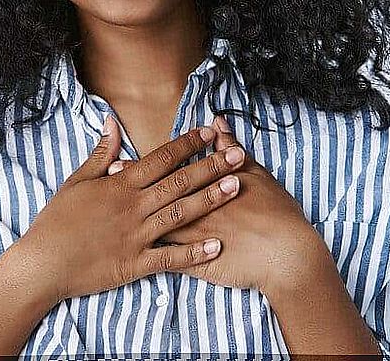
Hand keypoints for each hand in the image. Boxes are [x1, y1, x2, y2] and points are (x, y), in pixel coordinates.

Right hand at [18, 115, 242, 304]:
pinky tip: (217, 247)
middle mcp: (132, 207)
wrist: (43, 262)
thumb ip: (100, 153)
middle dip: (211, 167)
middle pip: (178, 182)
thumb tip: (112, 123)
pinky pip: (170, 259)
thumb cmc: (56, 221)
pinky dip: (194, 254)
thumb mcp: (76, 181)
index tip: (209, 132)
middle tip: (239, 155)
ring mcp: (136, 236)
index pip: (160, 158)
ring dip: (210, 200)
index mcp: (119, 185)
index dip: (187, 144)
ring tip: (236, 188)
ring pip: (180, 215)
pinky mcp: (135, 264)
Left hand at [108, 115, 325, 294]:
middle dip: (125, 194)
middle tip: (101, 188)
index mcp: (202, 188)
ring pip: (151, 230)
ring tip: (107, 216)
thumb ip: (231, 148)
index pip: (163, 176)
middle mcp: (191, 211)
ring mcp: (190, 239)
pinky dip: (146, 256)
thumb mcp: (255, 174)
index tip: (117, 163)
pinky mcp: (195, 265)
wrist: (288, 256)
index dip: (138, 170)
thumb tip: (216, 124)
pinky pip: (165, 261)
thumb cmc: (275, 213)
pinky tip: (127, 254)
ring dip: (129, 222)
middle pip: (150, 200)